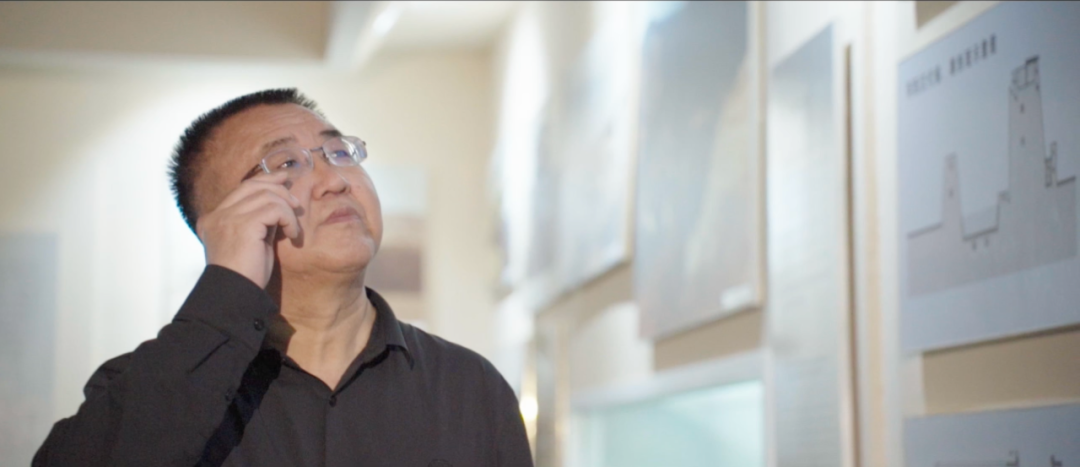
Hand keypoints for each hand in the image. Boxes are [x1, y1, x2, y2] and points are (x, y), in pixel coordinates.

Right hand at [196, 171, 301, 287]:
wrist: (236, 295)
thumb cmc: (246, 274)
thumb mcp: (252, 242)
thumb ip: (259, 221)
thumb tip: (279, 203)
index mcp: (214, 219)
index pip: (242, 189)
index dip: (265, 180)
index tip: (283, 180)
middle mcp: (217, 215)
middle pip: (252, 186)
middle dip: (278, 188)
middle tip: (296, 203)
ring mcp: (227, 218)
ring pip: (266, 196)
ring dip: (287, 210)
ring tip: (293, 229)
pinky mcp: (243, 225)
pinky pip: (275, 209)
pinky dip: (288, 219)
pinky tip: (292, 235)